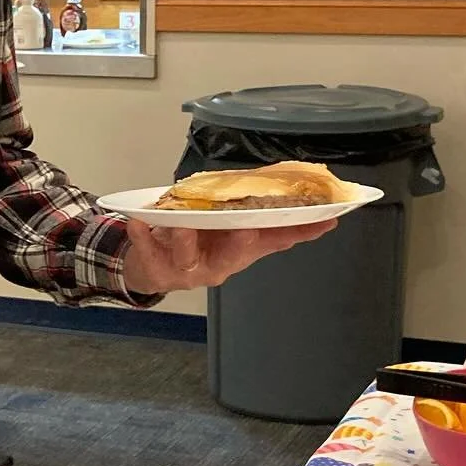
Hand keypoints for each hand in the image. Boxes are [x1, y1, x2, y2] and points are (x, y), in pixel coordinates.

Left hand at [121, 217, 337, 296]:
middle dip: (241, 242)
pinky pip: (149, 252)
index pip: (277, 240)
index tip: (327, 219)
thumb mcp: (230, 230)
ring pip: (190, 257)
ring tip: (183, 222)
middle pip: (235, 255)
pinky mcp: (158, 269)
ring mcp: (188, 270)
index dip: (302, 231)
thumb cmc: (197, 242)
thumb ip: (260, 218)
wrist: (154, 268)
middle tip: (246, 229)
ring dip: (187, 239)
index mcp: (242, 251)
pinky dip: (142, 237)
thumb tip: (300, 195)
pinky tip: (137, 222)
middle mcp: (220, 264)